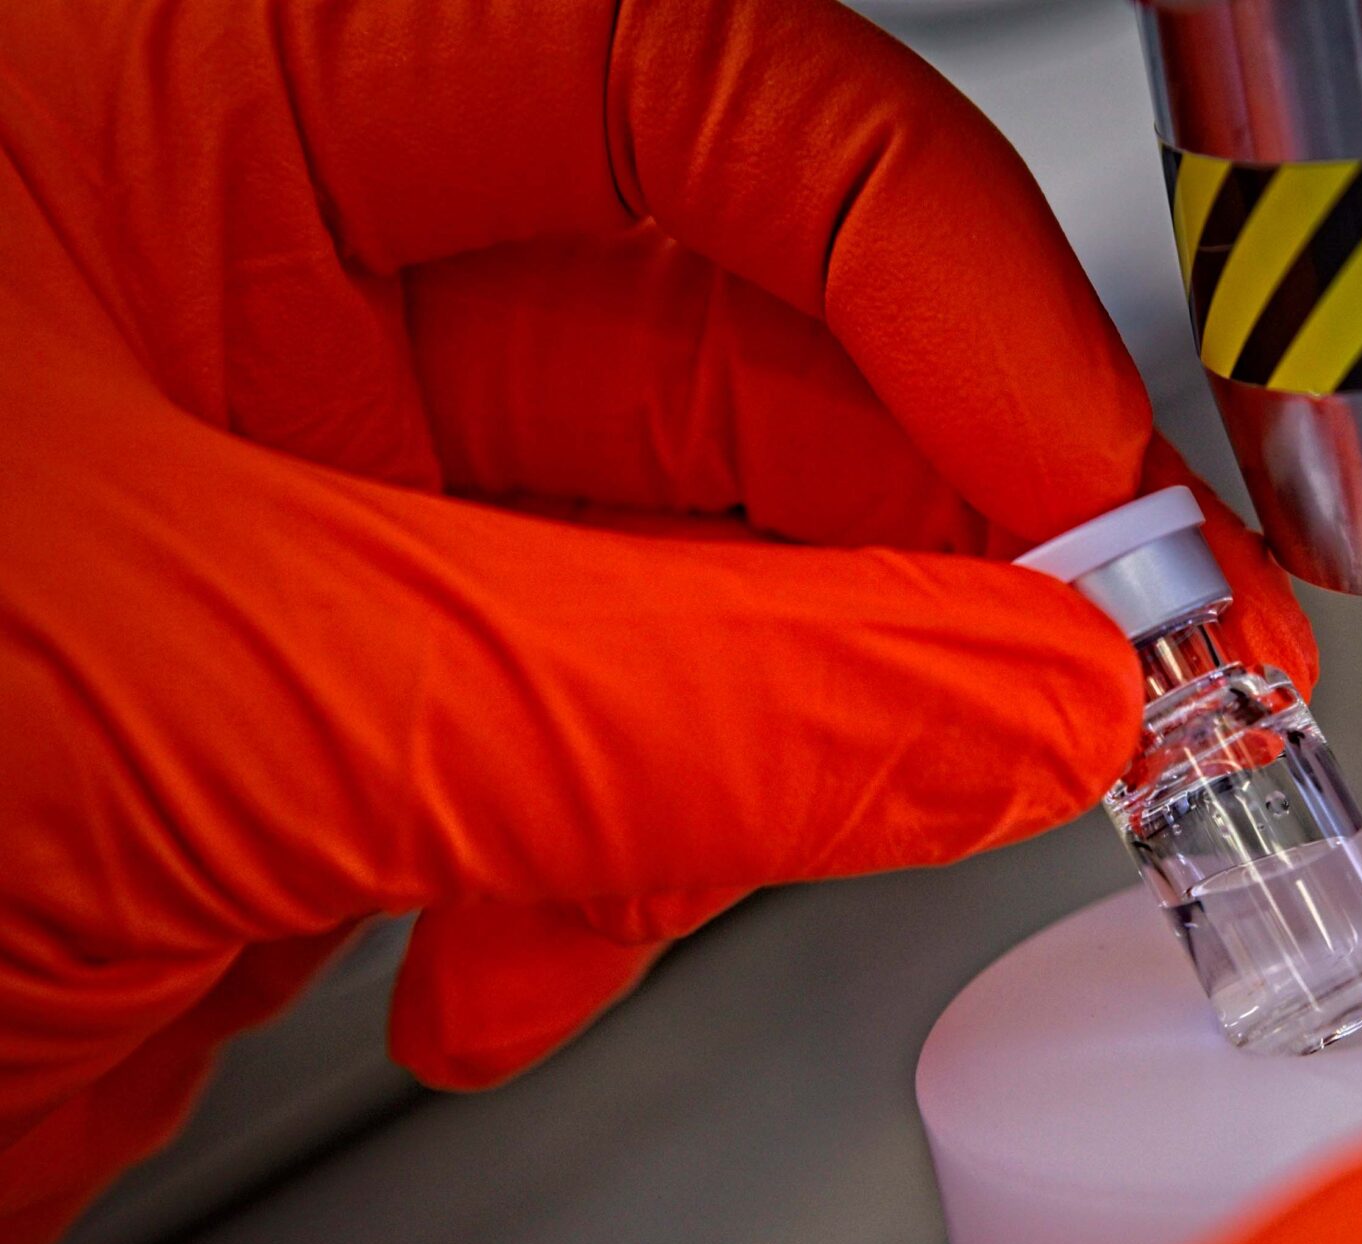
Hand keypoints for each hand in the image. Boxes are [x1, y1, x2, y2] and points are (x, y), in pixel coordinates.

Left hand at [0, 0, 1314, 1243]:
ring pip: (689, 572)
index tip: (1103, 522)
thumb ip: (697, 699)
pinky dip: (609, 876)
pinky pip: (589, 739)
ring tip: (711, 886)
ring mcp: (299, 475)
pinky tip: (514, 963)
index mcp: (183, 76)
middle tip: (1079, 714)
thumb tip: (1029, 705)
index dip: (950, 305)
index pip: (703, 97)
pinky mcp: (320, 684)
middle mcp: (250, 246)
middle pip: (734, 350)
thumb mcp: (247, 689)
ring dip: (753, 764)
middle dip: (910, 568)